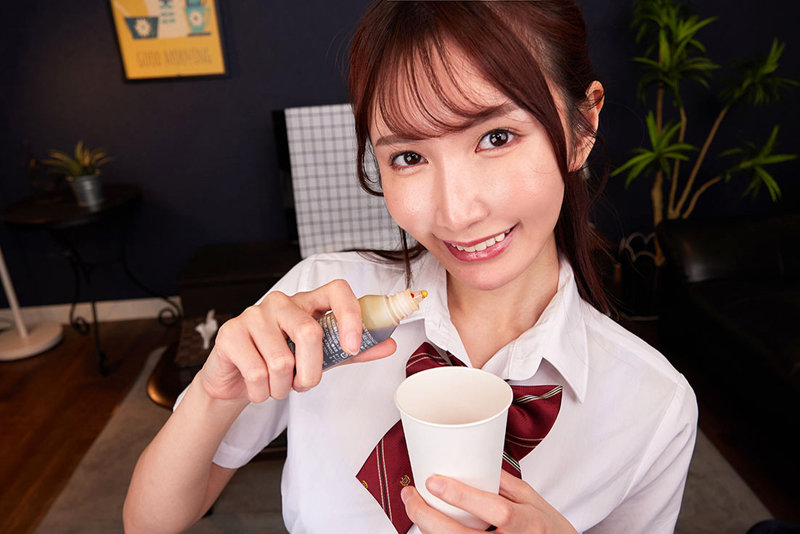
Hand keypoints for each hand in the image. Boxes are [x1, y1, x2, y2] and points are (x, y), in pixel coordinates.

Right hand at [197, 279, 396, 402]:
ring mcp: (253, 315)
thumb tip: (390, 344)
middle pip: (309, 332)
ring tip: (278, 385)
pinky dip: (263, 392)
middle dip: (311, 372)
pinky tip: (259, 387)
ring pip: (281, 360)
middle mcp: (281, 302)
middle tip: (304, 383)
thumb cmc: (282, 362)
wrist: (237, 380)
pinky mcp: (231, 334)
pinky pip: (257, 373)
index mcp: (308, 302)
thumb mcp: (322, 356)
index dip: (350, 315)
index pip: (337, 289)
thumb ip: (352, 350)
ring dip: (283, 387)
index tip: (352, 345)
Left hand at [401, 470, 577, 533]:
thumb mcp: (533, 500)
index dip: (461, 496)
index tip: (433, 481)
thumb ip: (504, 482)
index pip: (494, 510)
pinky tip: (428, 524)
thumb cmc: (550, 529)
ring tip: (414, 506)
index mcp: (527, 522)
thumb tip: (472, 463)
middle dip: (427, 517)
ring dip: (426, 528)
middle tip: (410, 496)